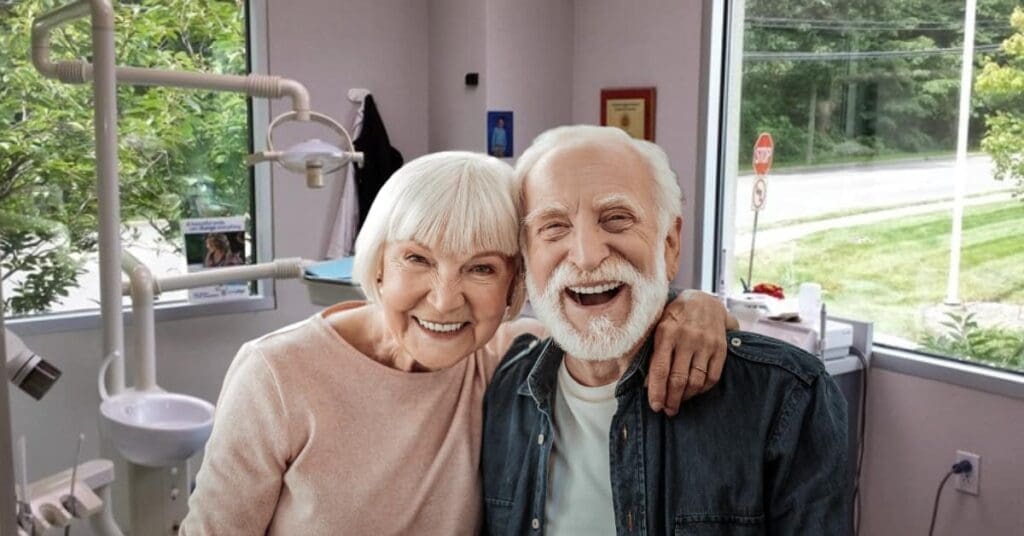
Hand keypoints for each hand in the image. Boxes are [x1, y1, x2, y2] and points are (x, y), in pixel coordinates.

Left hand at [647, 290, 736, 415]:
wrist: (704, 300)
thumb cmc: (675, 317)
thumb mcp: (659, 328)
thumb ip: (654, 353)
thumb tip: (647, 384)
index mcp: (666, 333)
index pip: (660, 368)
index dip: (656, 391)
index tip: (655, 406)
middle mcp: (687, 338)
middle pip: (678, 378)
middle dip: (671, 399)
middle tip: (668, 410)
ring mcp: (706, 344)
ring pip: (696, 381)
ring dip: (686, 397)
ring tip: (679, 402)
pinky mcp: (720, 349)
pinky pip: (712, 377)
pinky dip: (702, 389)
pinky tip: (694, 392)